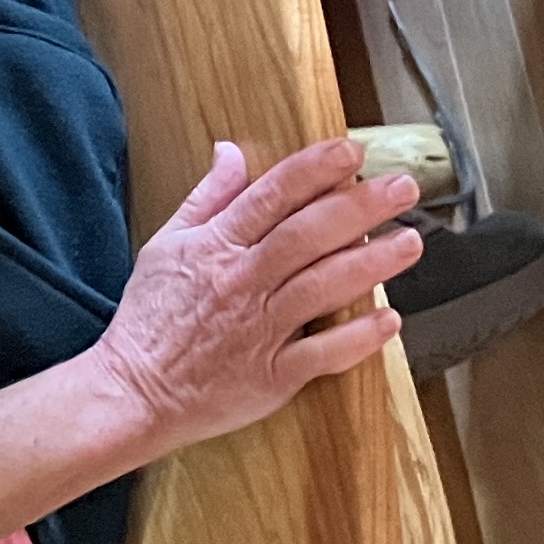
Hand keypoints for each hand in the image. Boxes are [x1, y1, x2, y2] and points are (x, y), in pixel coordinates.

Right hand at [85, 140, 417, 456]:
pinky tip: (390, 321)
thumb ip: (206, 198)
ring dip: (370, 263)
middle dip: (359, 207)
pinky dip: (357, 338)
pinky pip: (322, 355)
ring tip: (410, 242)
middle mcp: (242, 282)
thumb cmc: (149, 317)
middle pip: (307, 235)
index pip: (271, 197)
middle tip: (404, 187)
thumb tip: (232, 151)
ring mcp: (260, 330)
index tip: (351, 151)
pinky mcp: (272, 376)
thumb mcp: (166, 244)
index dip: (314, 170)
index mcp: (216, 247)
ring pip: (322, 288)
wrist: (132, 391)